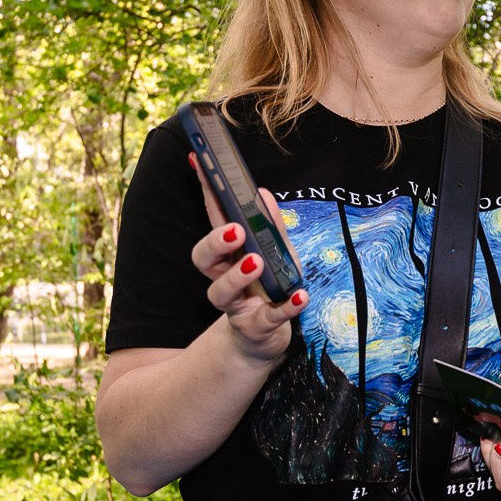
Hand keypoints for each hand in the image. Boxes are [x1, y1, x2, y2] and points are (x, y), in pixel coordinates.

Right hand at [189, 159, 305, 366]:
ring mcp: (237, 306)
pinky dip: (285, 309)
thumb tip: (261, 192)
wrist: (263, 339)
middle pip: (203, 259)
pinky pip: (268, 319)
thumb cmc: (268, 288)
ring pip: (221, 293)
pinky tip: (300, 297)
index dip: (206, 190)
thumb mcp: (275, 252)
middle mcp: (224, 278)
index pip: (214, 218)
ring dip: (237, 277)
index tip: (200, 161)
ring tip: (256, 263)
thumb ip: (269, 225)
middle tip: (236, 231)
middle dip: (215, 243)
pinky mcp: (256, 328)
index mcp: (228, 254)